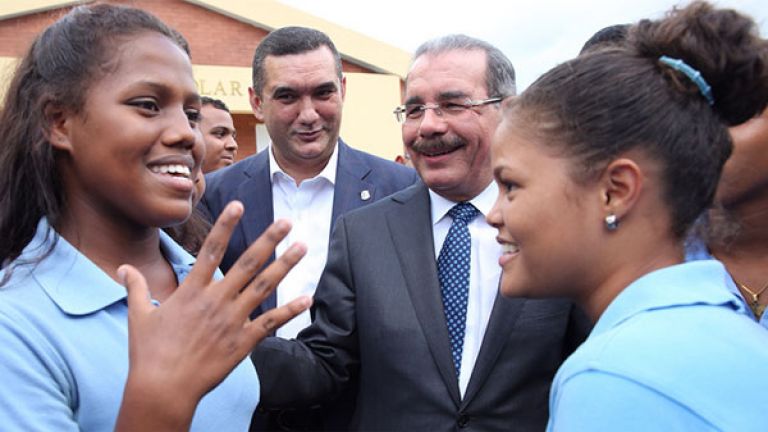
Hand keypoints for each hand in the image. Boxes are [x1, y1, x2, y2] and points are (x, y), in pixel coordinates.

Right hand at [115, 201, 309, 430]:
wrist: (163, 389)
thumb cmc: (148, 353)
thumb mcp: (139, 316)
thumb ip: (135, 287)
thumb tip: (122, 268)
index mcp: (191, 291)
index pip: (211, 250)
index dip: (225, 225)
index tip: (238, 205)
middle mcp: (215, 301)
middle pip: (247, 263)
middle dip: (268, 240)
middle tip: (287, 222)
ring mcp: (232, 320)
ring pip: (263, 287)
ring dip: (284, 265)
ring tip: (302, 248)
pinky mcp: (243, 342)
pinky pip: (271, 322)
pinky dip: (290, 310)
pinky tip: (307, 298)